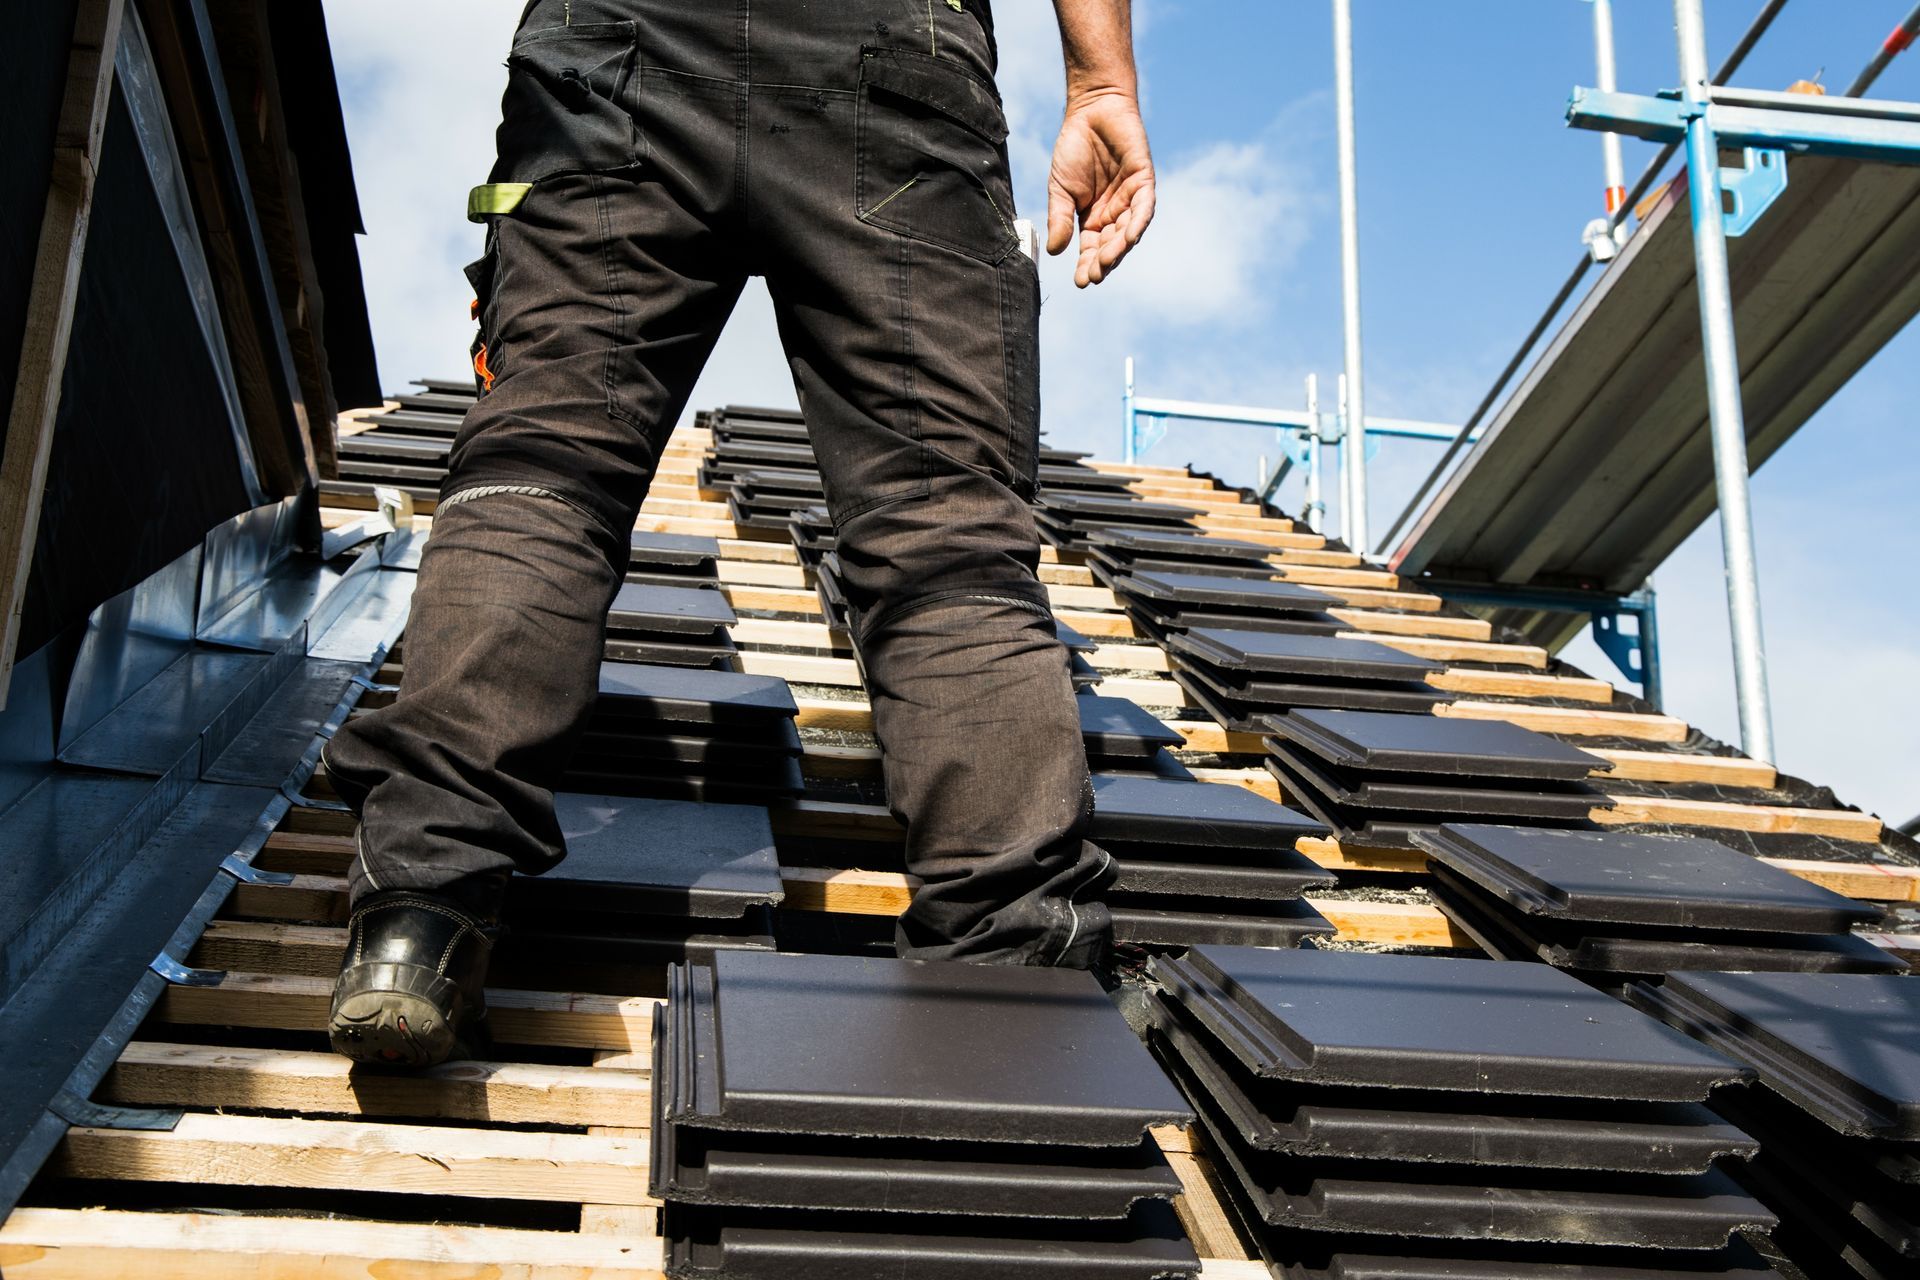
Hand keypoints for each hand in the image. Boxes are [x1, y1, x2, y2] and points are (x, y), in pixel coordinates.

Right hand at [1046, 91, 1154, 287]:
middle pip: (1111, 245)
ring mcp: (1130, 198)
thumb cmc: (1075, 148)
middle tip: (1093, 276)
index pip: (1091, 248)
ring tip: (1106, 263)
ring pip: (1128, 231)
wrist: (1091, 110)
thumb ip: (1059, 219)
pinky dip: (1137, 223)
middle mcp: (1114, 213)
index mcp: (1092, 218)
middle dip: (1103, 262)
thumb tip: (1055, 252)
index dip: (1086, 265)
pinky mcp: (1144, 181)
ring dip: (1118, 248)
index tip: (1080, 282)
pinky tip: (1128, 237)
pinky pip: (1144, 207)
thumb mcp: (1060, 189)